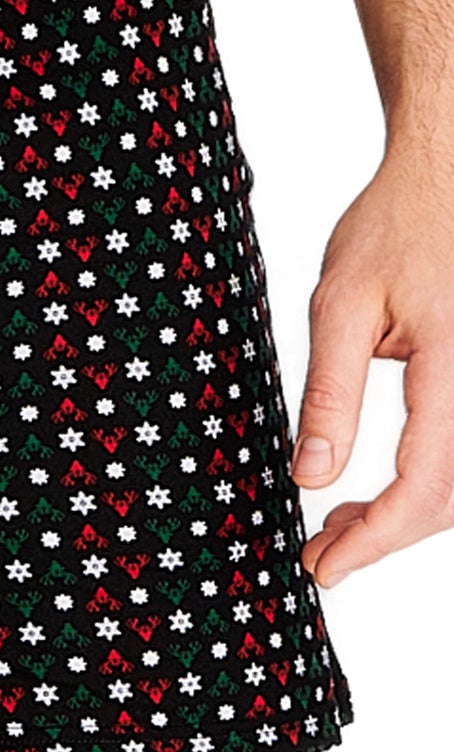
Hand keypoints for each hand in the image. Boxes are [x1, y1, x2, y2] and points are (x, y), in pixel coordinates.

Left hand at [293, 147, 453, 585]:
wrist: (445, 184)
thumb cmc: (393, 230)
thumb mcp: (340, 303)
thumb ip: (330, 394)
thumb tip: (311, 477)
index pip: (424, 485)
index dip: (376, 540)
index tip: (323, 567)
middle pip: (449, 499)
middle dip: (383, 538)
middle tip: (319, 554)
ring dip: (403, 519)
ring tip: (336, 526)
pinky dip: (425, 488)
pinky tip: (374, 493)